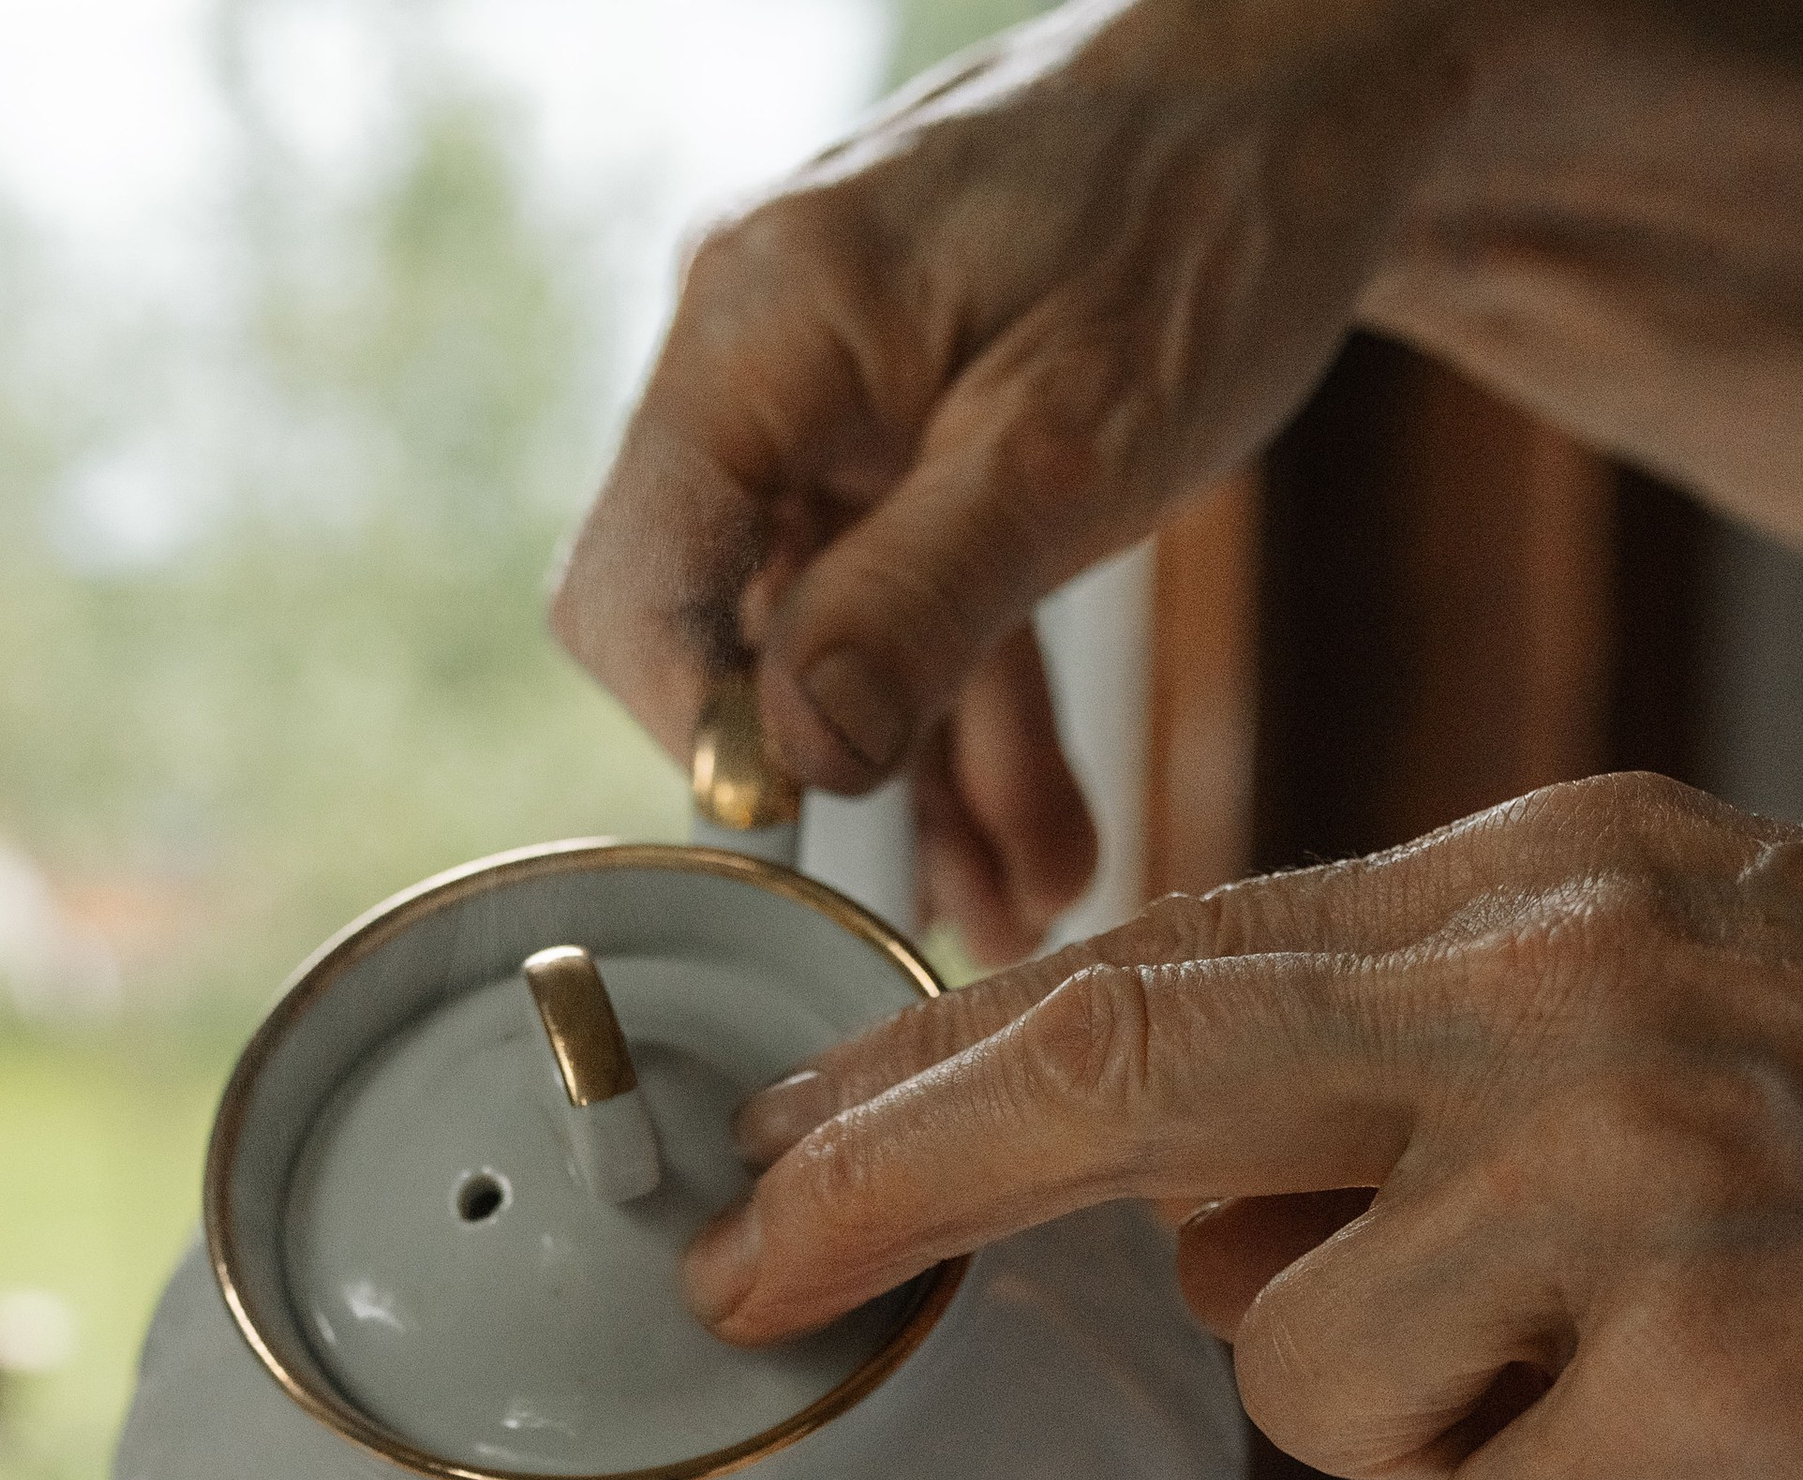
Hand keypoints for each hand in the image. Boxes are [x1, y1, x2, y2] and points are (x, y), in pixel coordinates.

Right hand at [551, 0, 1476, 949]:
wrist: (1316, 89)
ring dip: (919, 791)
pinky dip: (970, 722)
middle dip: (828, 796)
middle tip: (922, 921)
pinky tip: (1039, 839)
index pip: (632, 594)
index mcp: (757, 328)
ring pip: (826, 645)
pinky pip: (902, 606)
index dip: (704, 739)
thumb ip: (920, 601)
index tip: (818, 838)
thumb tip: (793, 757)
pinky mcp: (900, 435)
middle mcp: (757, 359)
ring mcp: (826, 400)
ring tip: (1014, 914)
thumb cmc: (1210, 213)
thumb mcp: (1077, 441)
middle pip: (719, 637)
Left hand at [687, 770, 1802, 1479]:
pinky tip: (1731, 1472)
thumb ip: (1388, 1071)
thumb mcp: (1631, 1003)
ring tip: (1639, 1375)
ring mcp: (1655, 1187)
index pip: (1157, 965)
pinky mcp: (1725, 1388)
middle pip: (1131, 1082)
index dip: (921, 1076)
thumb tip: (1148, 1219)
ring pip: (1324, 1391)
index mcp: (1541, 882)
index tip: (749, 1169)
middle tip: (758, 1266)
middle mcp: (1580, 997)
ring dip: (1438, 1434)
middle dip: (906, 1177)